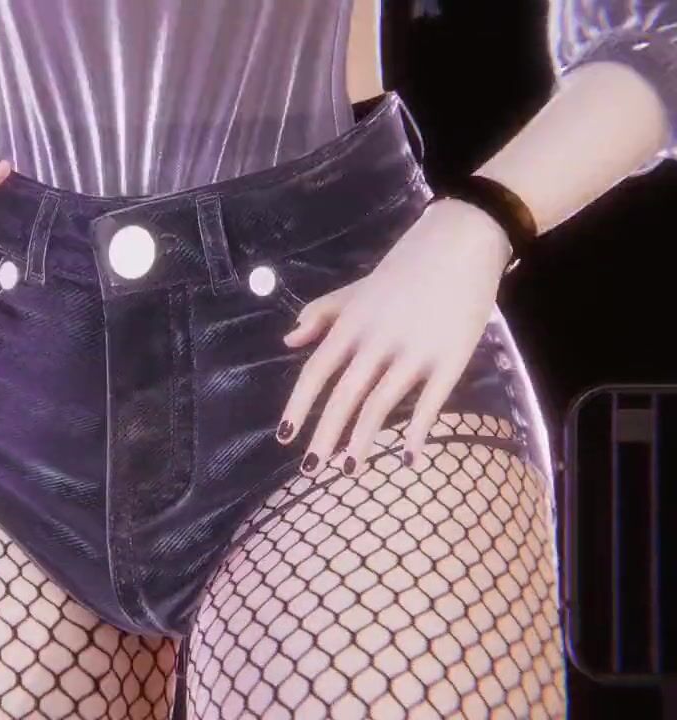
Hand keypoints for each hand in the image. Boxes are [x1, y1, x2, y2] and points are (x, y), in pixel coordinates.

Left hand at [274, 198, 513, 474]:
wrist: (461, 241)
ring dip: (362, 440)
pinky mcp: (451, 358)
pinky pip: (430, 402)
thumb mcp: (355, 289)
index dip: (298, 406)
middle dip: (325, 435)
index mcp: (351, 324)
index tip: (284, 438)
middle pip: (343, 395)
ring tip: (349, 468)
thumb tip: (287, 342)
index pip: (316, 372)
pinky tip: (406, 457)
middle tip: (312, 469)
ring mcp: (414, 350)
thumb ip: (320, 315)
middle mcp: (377, 340)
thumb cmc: (404, 271)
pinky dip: (416, 431)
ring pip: (380, 404)